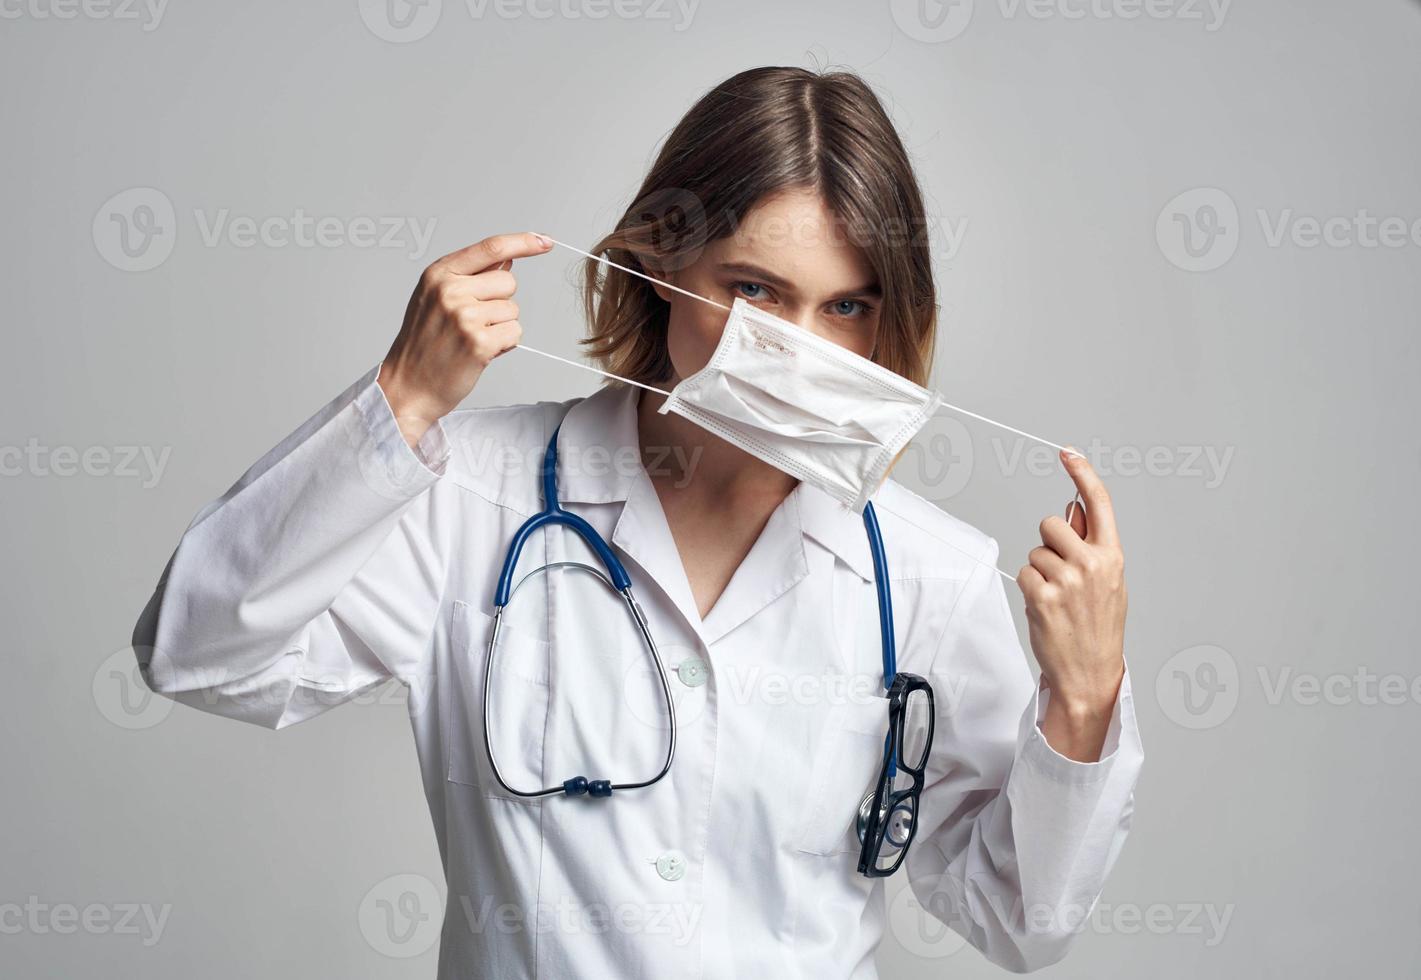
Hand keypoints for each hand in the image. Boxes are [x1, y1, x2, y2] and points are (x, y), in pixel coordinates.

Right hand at [378, 232, 552, 445]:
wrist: (407, 385)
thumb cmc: (423, 343)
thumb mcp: (435, 298)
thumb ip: (469, 277)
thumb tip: (508, 260)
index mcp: (438, 274)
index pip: (491, 248)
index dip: (523, 242)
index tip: (545, 241)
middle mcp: (450, 290)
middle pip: (508, 282)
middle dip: (500, 302)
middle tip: (474, 322)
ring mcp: (465, 316)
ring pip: (513, 310)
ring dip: (501, 327)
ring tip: (471, 340)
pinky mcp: (479, 342)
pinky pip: (515, 333)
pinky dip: (504, 345)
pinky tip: (480, 353)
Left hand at [1017, 449, 1127, 761]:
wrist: (1090, 673)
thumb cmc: (1099, 628)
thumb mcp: (1108, 583)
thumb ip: (1091, 545)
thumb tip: (1075, 508)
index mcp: (1113, 557)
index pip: (1099, 504)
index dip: (1083, 474)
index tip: (1069, 453)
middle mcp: (1092, 564)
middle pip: (1052, 523)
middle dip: (1049, 543)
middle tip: (1061, 574)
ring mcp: (1067, 580)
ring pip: (1035, 552)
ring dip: (1040, 572)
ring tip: (1057, 599)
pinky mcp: (1042, 595)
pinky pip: (1024, 574)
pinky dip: (1030, 589)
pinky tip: (1047, 610)